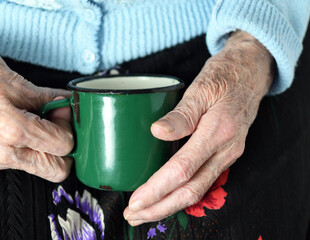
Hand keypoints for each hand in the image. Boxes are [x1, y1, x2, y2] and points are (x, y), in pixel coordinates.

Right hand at [0, 12, 73, 181]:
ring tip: (43, 123)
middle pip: (57, 170)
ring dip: (52, 149)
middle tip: (59, 124)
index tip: (62, 111)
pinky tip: (31, 127)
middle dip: (65, 148)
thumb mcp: (24, 85)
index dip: (69, 127)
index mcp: (13, 130)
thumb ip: (53, 100)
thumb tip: (70, 105)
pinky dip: (38, 148)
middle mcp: (5, 151)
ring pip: (45, 169)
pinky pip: (29, 162)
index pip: (63, 145)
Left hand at [124, 31, 274, 224]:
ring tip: (144, 213)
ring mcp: (227, 155)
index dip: (157, 188)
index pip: (183, 170)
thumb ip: (181, 114)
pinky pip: (202, 182)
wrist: (250, 74)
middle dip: (160, 208)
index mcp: (218, 132)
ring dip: (169, 206)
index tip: (136, 200)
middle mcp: (226, 150)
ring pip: (197, 191)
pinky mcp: (222, 156)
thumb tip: (157, 132)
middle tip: (133, 215)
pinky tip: (164, 198)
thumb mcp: (201, 88)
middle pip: (191, 191)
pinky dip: (180, 195)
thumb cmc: (224, 77)